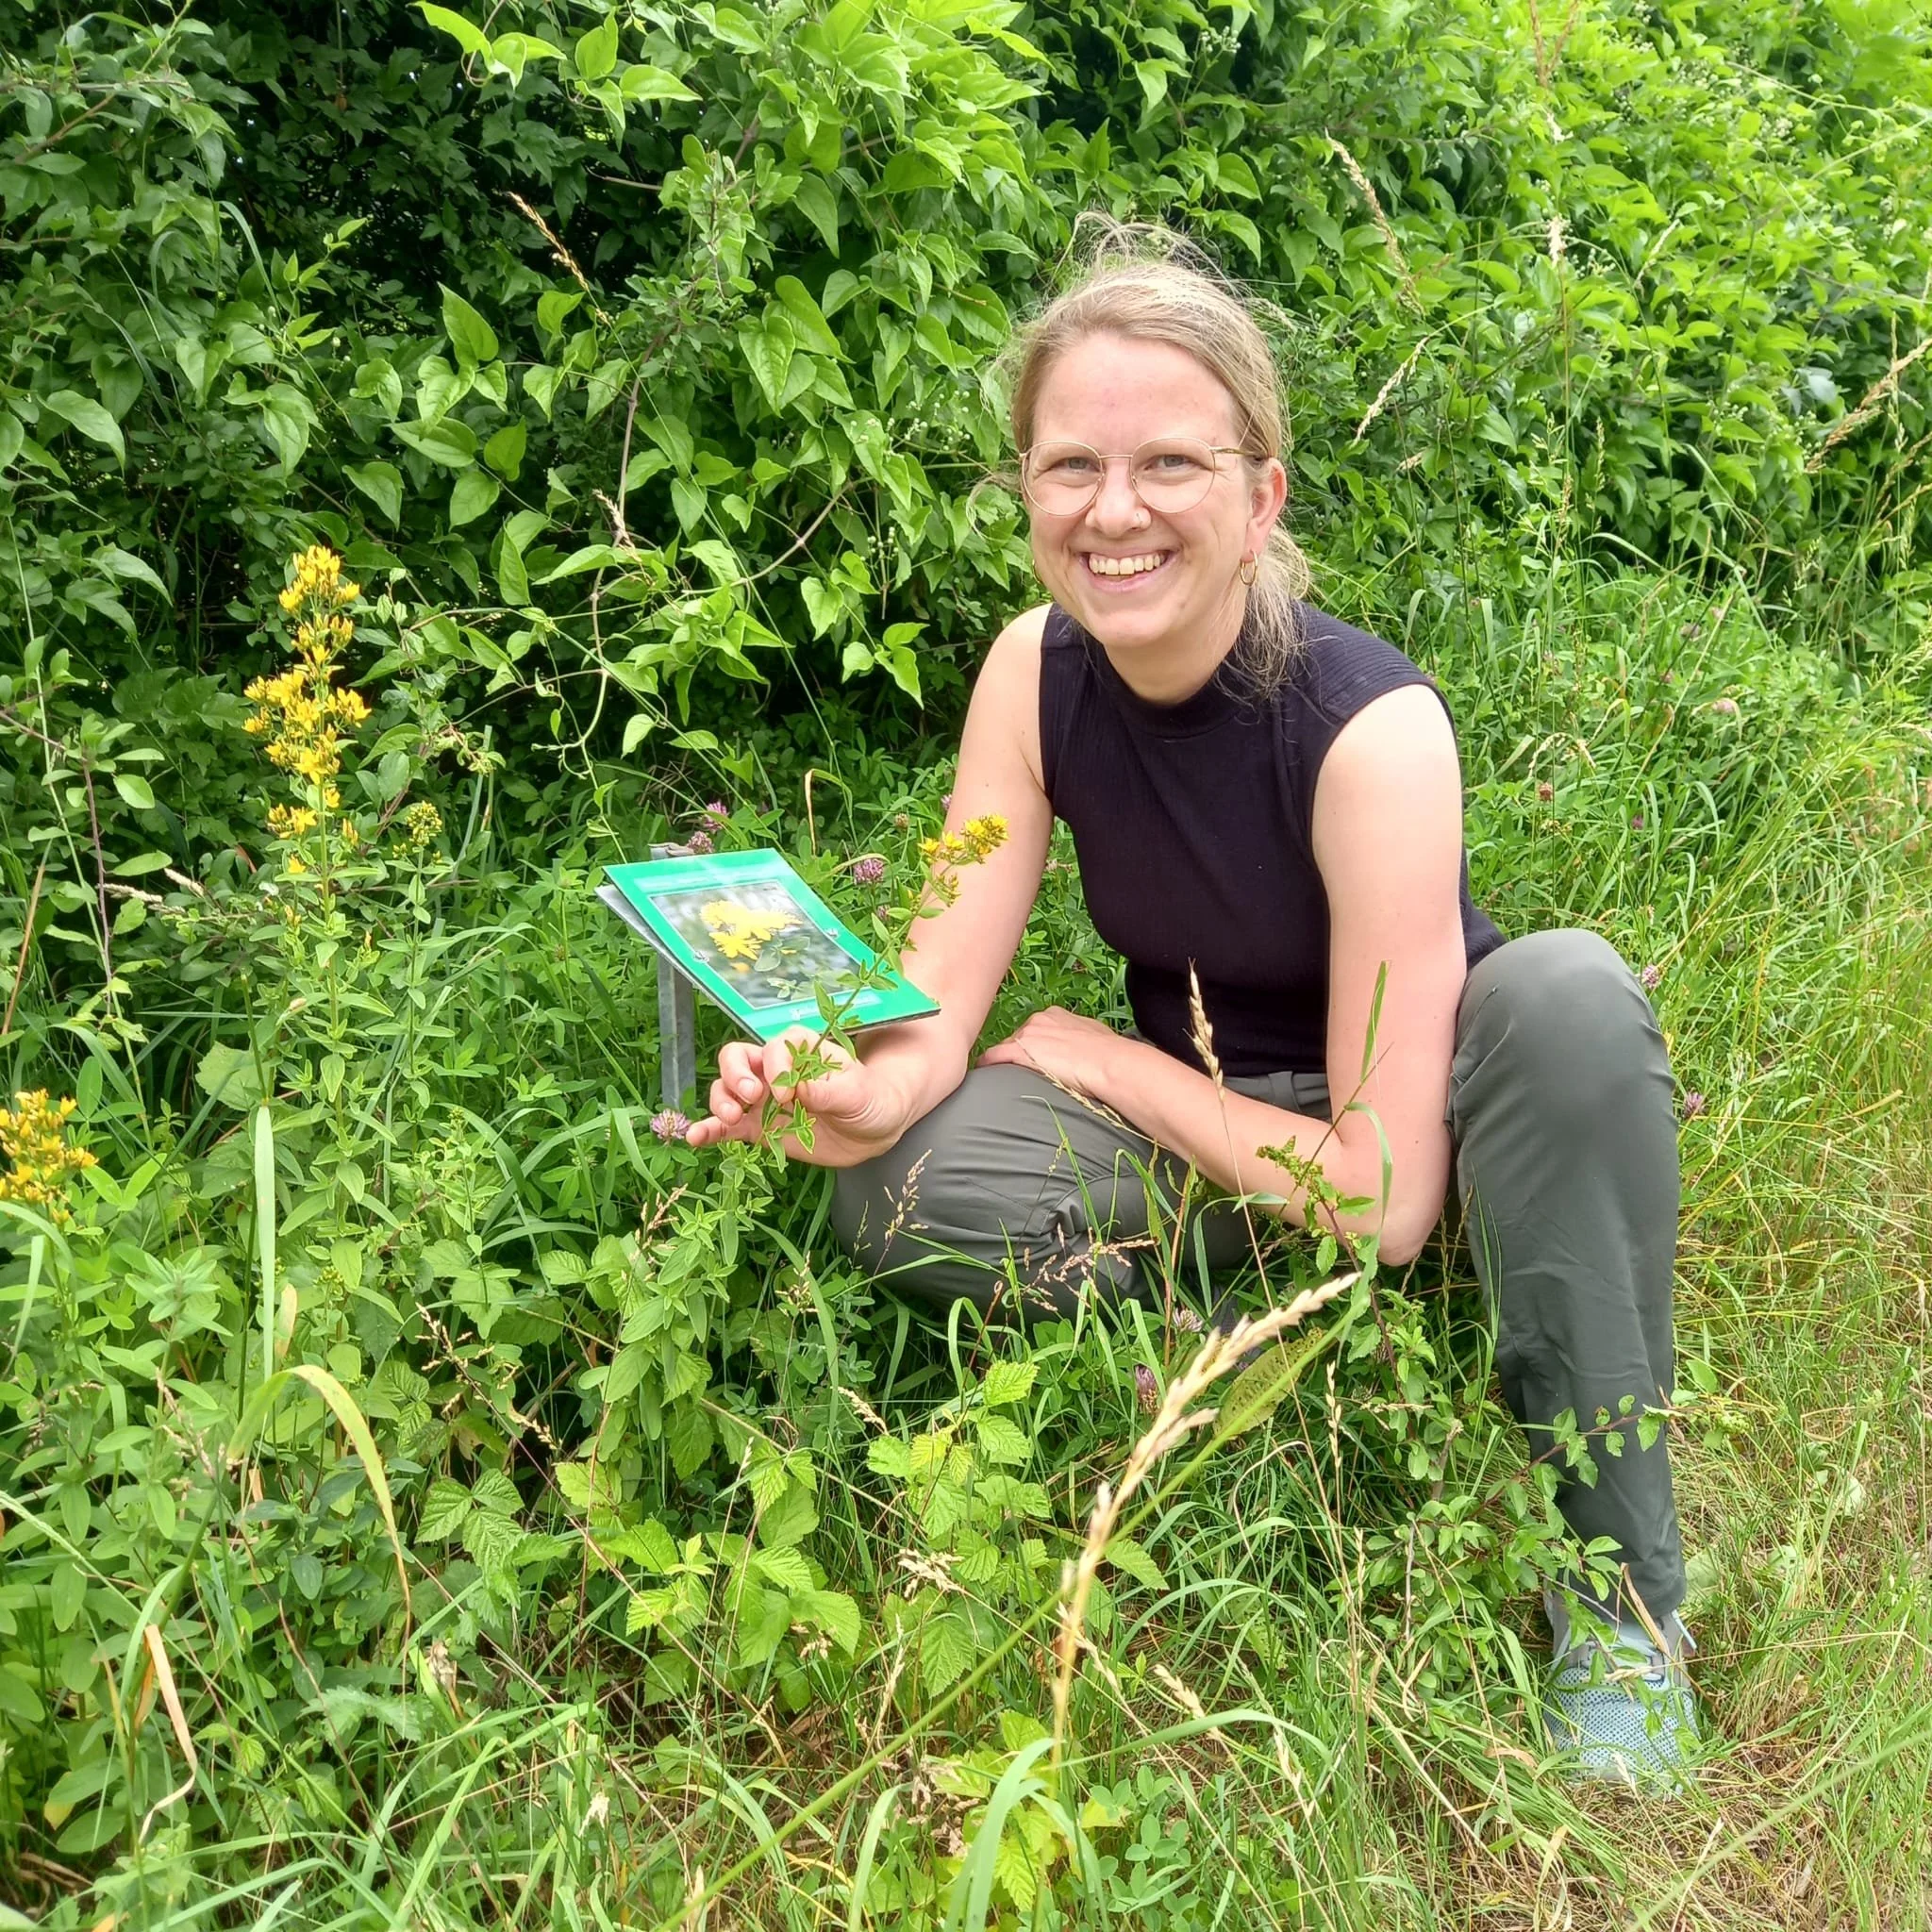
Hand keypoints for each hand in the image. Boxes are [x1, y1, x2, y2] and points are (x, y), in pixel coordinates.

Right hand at [686, 1028, 905, 1165]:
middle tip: (750, 1096)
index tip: (789, 1094)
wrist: (873, 1130)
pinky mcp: (758, 1128)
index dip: (775, 1068)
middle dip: (734, 1075)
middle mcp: (774, 1070)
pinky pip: (727, 1127)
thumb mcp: (858, 1093)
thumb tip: (800, 1089)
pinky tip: (696, 1138)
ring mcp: (763, 1099)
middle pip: (737, 1058)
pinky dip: (709, 1131)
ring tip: (731, 1118)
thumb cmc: (870, 1099)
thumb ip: (829, 1091)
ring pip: (726, 1090)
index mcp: (800, 1051)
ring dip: (720, 1101)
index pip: (775, 1047)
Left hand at [976, 1006, 1123, 1102]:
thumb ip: (1080, 1040)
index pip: (1034, 1031)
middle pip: (1017, 1040)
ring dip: (1005, 1065)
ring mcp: (1027, 1035)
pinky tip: (984, 1078)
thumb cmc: (1108, 1055)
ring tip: (1004, 1081)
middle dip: (1019, 1057)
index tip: (1035, 1061)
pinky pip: (992, 1058)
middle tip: (1024, 1076)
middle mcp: (1038, 1020)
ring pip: (1005, 1049)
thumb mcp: (1095, 1038)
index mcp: (1056, 1015)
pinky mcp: (1018, 1051)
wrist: (1108, 1063)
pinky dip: (987, 1066)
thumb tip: (1082, 1052)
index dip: (1033, 1048)